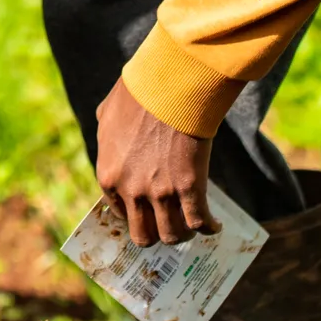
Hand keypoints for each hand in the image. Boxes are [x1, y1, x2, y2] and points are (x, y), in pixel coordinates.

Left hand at [96, 77, 216, 246]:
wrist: (169, 86)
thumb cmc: (138, 94)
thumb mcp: (107, 115)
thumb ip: (106, 135)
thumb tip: (110, 137)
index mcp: (108, 176)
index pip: (120, 214)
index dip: (136, 217)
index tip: (148, 214)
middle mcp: (132, 191)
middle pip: (145, 235)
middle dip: (157, 233)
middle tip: (169, 224)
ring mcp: (160, 192)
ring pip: (172, 235)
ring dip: (183, 234)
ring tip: (192, 225)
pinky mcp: (190, 187)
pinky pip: (200, 222)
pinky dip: (209, 228)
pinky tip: (215, 226)